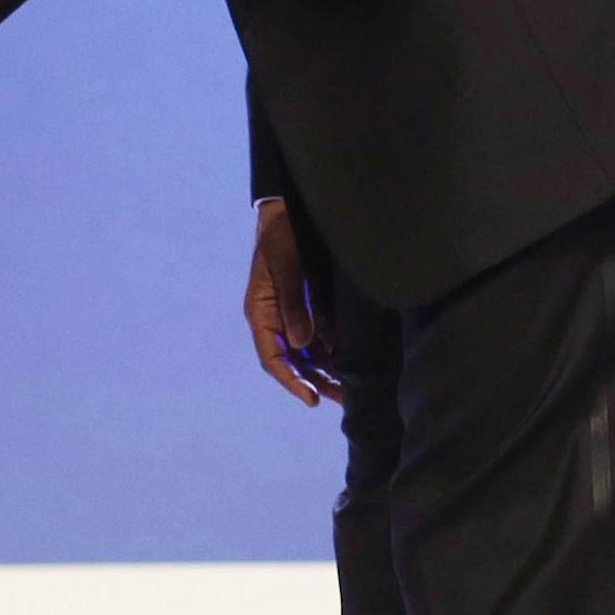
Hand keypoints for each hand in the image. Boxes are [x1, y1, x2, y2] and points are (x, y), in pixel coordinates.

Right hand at [244, 198, 342, 409]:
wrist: (290, 214)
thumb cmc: (281, 238)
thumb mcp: (287, 268)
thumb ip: (294, 304)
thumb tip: (302, 343)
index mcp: (261, 313)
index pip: (272, 358)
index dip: (291, 381)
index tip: (311, 398)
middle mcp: (276, 321)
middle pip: (293, 363)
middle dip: (315, 384)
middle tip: (342, 400)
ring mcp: (293, 316)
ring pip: (308, 355)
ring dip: (327, 373)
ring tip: (351, 391)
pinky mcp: (309, 309)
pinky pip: (321, 339)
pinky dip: (334, 354)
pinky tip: (353, 365)